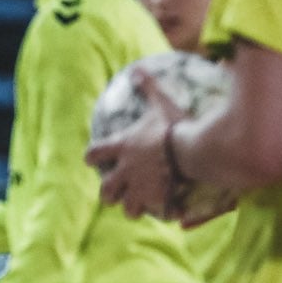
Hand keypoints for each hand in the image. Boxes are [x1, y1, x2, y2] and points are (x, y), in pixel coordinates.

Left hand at [86, 70, 185, 219]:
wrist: (191, 150)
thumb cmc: (173, 126)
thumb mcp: (160, 104)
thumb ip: (148, 87)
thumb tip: (137, 68)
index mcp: (123, 147)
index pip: (96, 152)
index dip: (91, 156)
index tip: (90, 159)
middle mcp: (127, 171)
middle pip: (107, 188)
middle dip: (108, 193)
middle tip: (112, 193)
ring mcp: (141, 188)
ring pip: (127, 207)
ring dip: (130, 207)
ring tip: (135, 209)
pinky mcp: (159, 201)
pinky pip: (159, 212)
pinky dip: (165, 213)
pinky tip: (172, 214)